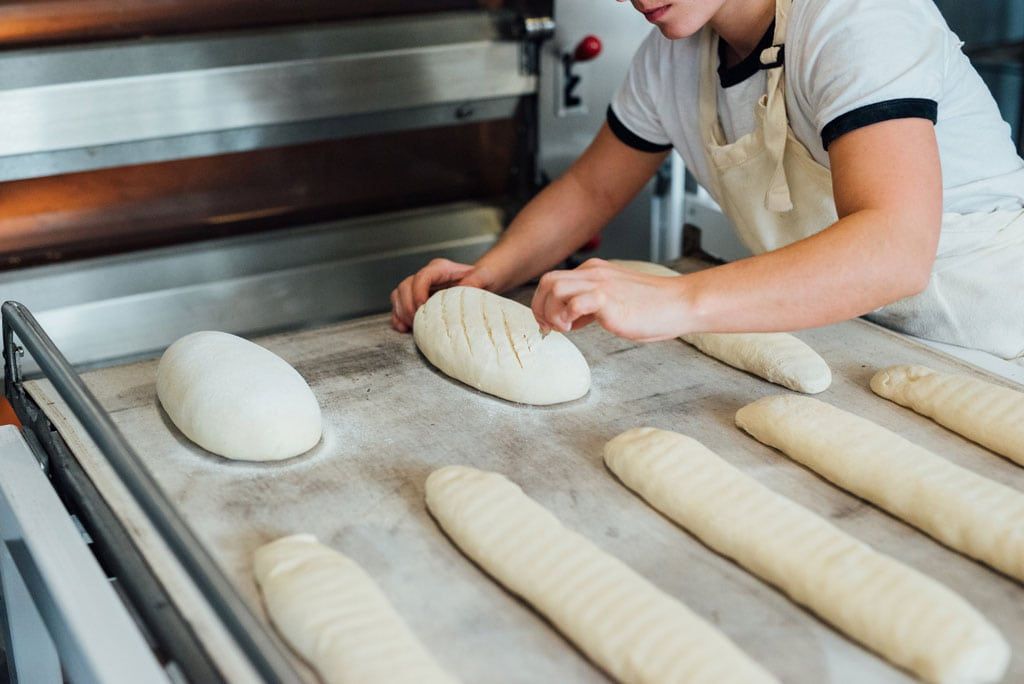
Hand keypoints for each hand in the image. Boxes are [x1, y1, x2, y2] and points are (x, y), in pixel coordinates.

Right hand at [390, 259, 492, 331]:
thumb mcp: (484, 276)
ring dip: (401, 311)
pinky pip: (399, 305)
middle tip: (417, 321)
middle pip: (406, 286)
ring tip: (411, 326)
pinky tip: (403, 328)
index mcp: (441, 269)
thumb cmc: (483, 278)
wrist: (481, 283)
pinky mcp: (416, 299)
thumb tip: (463, 289)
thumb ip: (475, 280)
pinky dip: (398, 317)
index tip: (423, 307)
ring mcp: (419, 288)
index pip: (422, 276)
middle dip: (408, 305)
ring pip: (399, 294)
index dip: (418, 292)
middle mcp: (427, 276)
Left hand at [530, 259, 692, 341]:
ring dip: (550, 311)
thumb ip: (589, 308)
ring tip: (564, 329)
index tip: (548, 324)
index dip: (543, 303)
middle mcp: (593, 273)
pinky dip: (566, 317)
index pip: (553, 280)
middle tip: (549, 328)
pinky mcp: (607, 298)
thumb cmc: (652, 308)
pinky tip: (574, 328)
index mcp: (593, 272)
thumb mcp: (612, 303)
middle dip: (539, 306)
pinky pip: (574, 302)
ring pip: (554, 287)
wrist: (679, 304)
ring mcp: (599, 284)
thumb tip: (567, 321)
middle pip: (547, 280)